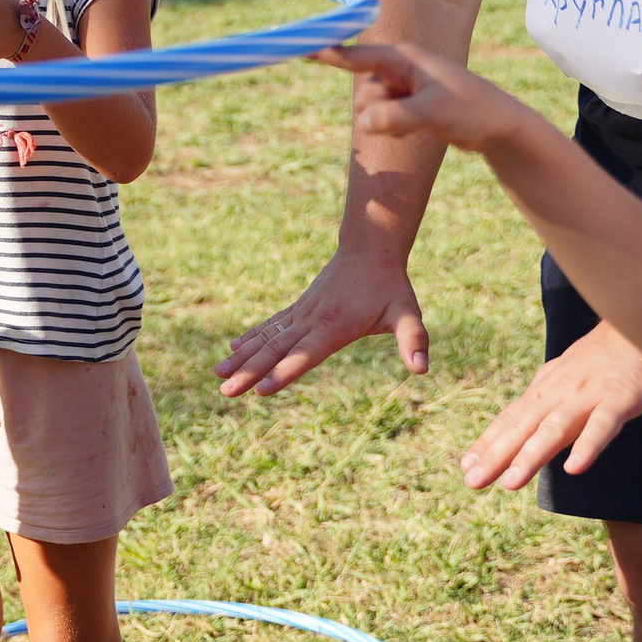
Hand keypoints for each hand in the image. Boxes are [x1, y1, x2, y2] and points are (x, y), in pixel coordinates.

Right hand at [215, 244, 429, 397]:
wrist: (369, 249)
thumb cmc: (391, 286)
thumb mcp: (407, 313)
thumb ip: (414, 341)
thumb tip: (422, 369)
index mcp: (335, 326)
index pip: (305, 355)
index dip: (284, 373)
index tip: (261, 389)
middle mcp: (312, 321)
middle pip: (276, 350)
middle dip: (249, 372)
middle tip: (225, 392)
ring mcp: (301, 314)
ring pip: (266, 339)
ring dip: (241, 358)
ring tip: (218, 375)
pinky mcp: (298, 309)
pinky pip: (270, 326)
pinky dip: (250, 339)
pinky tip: (232, 351)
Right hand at [315, 41, 533, 151]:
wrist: (500, 127)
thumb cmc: (471, 111)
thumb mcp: (432, 113)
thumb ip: (395, 117)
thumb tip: (363, 124)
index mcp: (403, 58)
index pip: (356, 55)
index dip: (327, 53)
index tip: (299, 48)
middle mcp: (400, 68)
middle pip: (362, 93)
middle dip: (376, 112)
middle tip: (407, 118)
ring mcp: (403, 87)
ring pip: (371, 109)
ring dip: (386, 123)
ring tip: (419, 123)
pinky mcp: (408, 104)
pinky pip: (383, 119)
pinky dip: (393, 128)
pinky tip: (418, 129)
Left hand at [459, 320, 641, 490]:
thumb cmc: (607, 357)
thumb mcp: (569, 376)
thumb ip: (549, 400)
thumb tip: (525, 421)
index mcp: (547, 388)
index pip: (512, 418)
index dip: (489, 442)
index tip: (466, 466)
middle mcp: (560, 392)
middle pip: (523, 426)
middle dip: (496, 455)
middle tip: (472, 481)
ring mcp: (588, 395)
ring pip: (554, 428)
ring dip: (531, 455)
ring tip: (510, 483)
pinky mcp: (620, 399)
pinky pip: (602, 426)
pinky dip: (587, 446)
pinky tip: (574, 468)